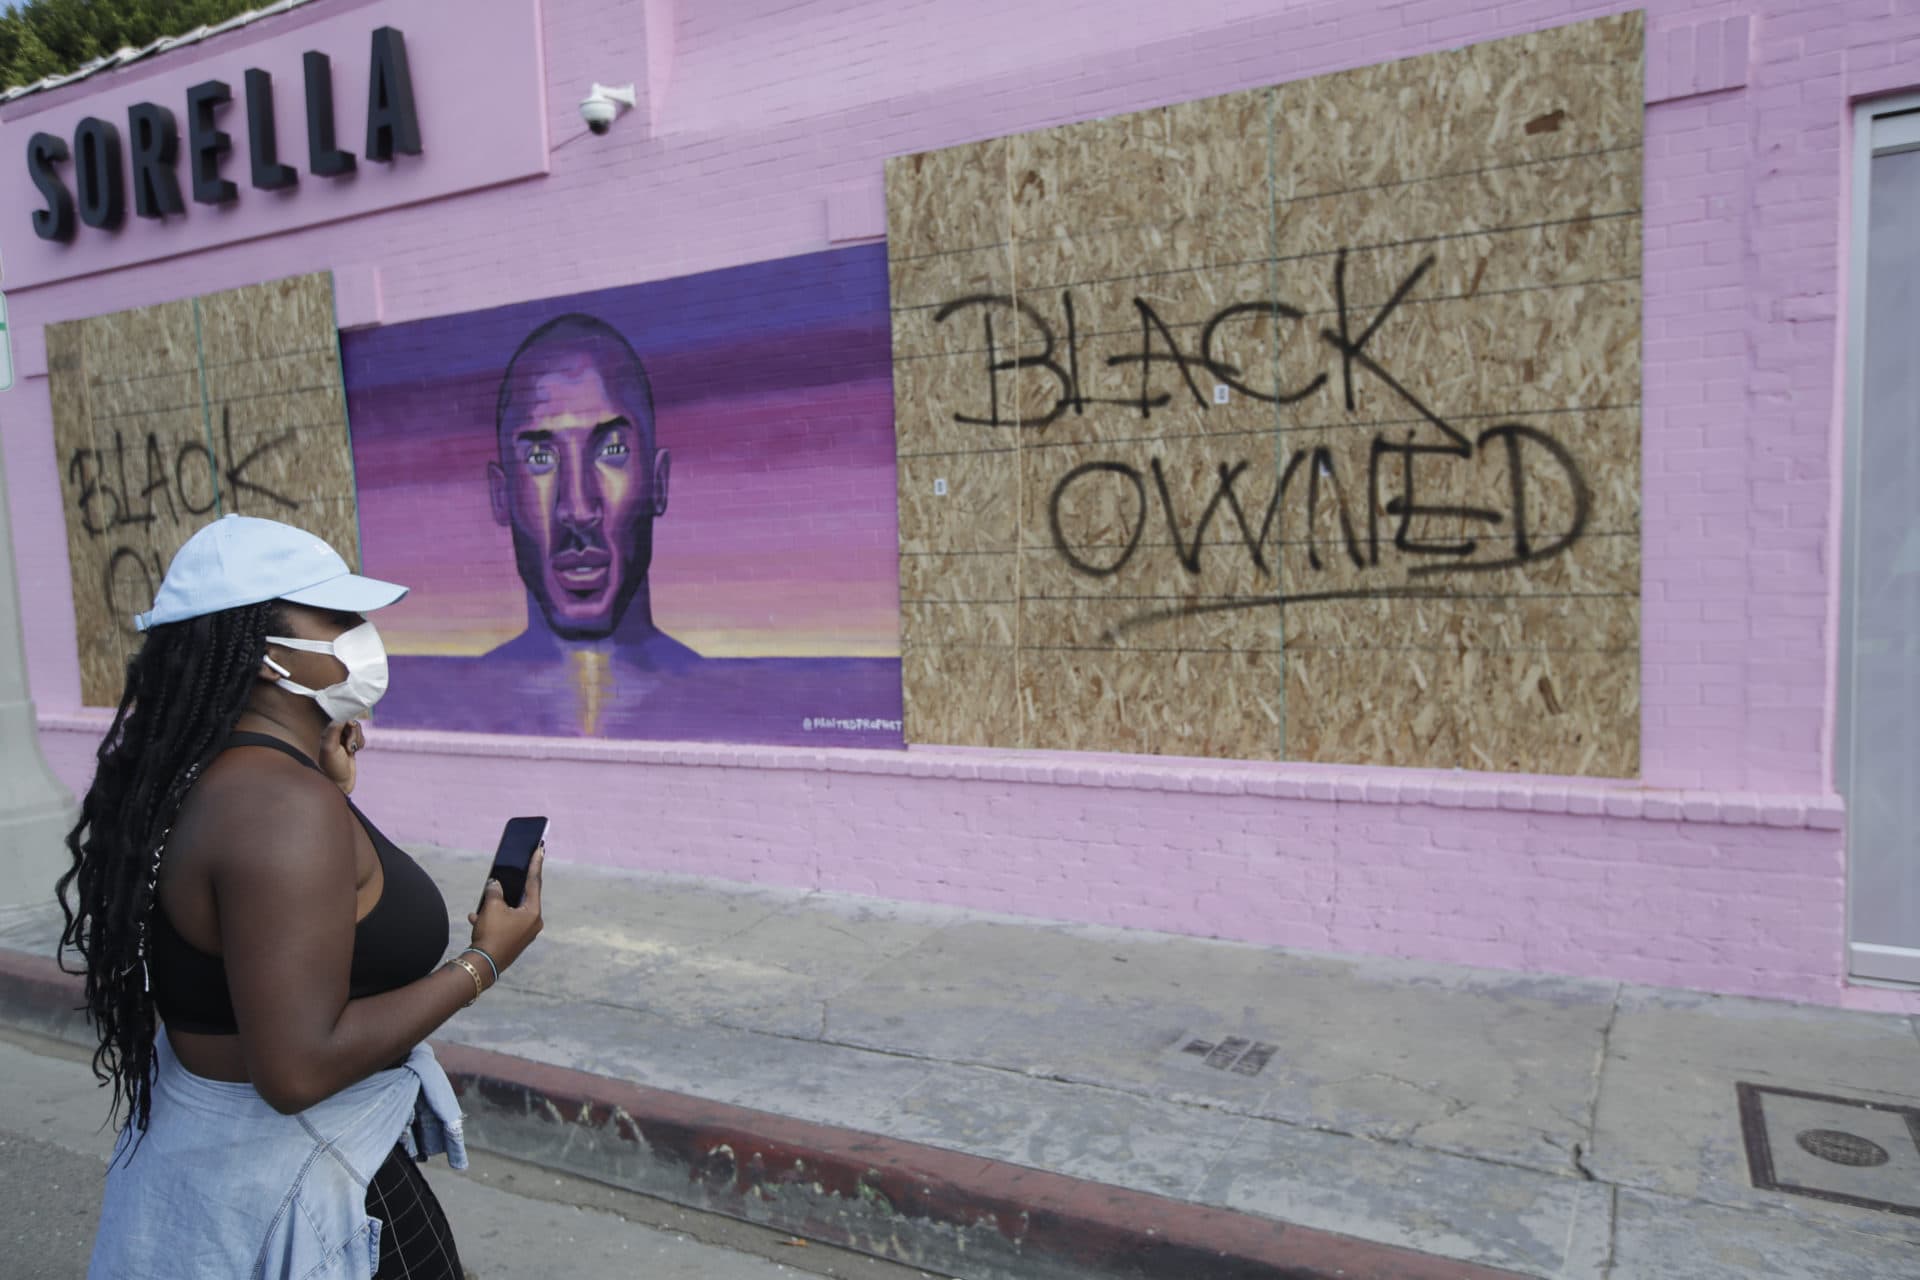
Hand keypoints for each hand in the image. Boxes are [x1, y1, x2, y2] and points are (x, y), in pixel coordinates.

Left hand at [318, 721, 364, 794]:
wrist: (339, 783)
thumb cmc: (332, 767)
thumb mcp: (330, 748)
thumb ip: (334, 730)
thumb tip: (343, 718)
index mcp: (327, 733)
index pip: (342, 718)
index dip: (349, 723)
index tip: (350, 728)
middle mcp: (335, 735)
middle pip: (352, 723)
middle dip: (354, 734)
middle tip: (350, 746)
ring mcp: (343, 740)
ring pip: (357, 730)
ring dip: (358, 739)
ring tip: (352, 750)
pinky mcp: (351, 746)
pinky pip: (360, 738)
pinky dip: (361, 743)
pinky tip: (356, 751)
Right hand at [465, 844, 545, 981]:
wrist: (483, 964)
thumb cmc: (491, 933)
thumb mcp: (492, 907)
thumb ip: (495, 891)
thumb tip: (495, 884)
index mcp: (533, 912)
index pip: (535, 882)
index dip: (536, 864)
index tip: (540, 848)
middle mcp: (533, 923)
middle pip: (523, 897)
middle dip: (513, 886)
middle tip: (515, 868)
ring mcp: (524, 933)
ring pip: (510, 911)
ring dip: (497, 905)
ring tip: (486, 898)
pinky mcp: (514, 941)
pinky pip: (504, 924)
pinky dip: (492, 919)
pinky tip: (476, 918)